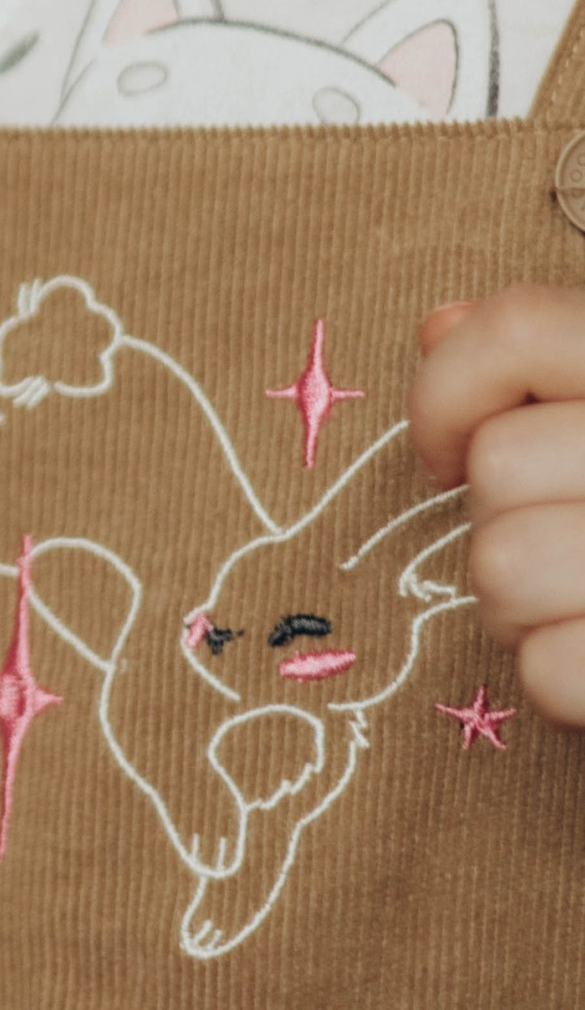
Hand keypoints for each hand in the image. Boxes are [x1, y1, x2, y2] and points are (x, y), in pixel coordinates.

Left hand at [411, 286, 584, 718]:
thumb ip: (548, 368)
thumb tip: (439, 328)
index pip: (518, 331)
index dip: (448, 392)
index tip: (444, 452)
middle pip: (499, 465)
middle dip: (499, 522)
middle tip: (558, 547)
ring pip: (501, 565)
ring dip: (517, 606)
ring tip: (576, 606)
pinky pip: (547, 669)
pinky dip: (562, 681)